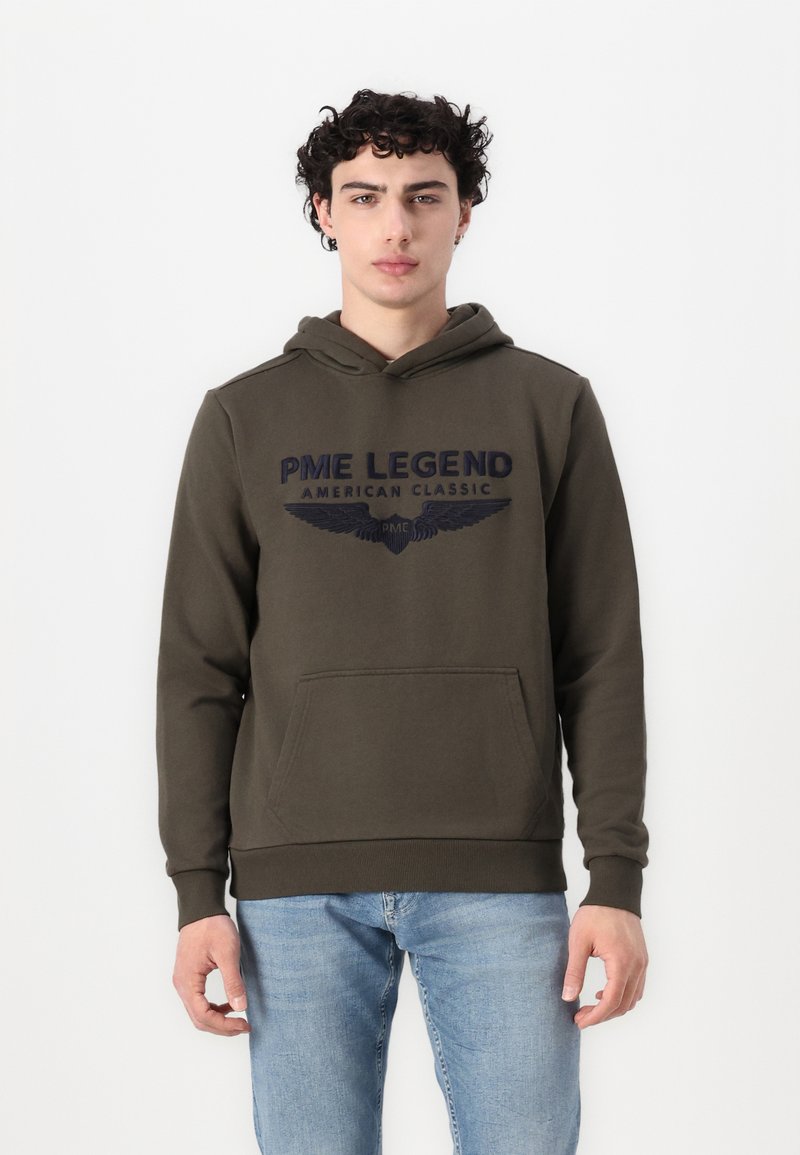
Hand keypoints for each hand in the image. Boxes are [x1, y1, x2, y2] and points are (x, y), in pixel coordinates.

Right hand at [172, 913, 251, 1036]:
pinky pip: (198, 1001)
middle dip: (221, 1027)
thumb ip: (233, 982)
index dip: (224, 1025)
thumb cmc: (213, 927)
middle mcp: (181, 985)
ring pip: (198, 1012)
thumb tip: (241, 1008)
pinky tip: (229, 1003)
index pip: (203, 1016)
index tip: (244, 1025)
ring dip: (217, 1019)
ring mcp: (183, 981)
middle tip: (244, 1026)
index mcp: (188, 981)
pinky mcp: (188, 976)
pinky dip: (213, 1008)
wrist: (201, 909)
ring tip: (239, 1018)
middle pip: (199, 1019)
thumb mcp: (228, 953)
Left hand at [561, 905, 648, 1029]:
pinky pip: (636, 987)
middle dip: (602, 1016)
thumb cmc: (595, 914)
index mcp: (621, 963)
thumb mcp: (578, 941)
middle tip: (581, 1017)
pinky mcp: (642, 959)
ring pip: (632, 999)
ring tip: (590, 1007)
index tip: (579, 1021)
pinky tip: (603, 992)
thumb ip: (574, 971)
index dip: (595, 1017)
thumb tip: (568, 997)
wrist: (615, 893)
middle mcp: (637, 966)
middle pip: (623, 1005)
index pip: (610, 1002)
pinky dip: (622, 996)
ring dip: (613, 1008)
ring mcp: (642, 963)